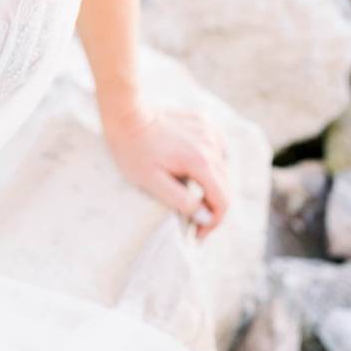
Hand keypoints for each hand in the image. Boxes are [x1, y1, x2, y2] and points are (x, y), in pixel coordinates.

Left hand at [103, 107, 229, 238]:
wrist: (126, 115)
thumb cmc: (133, 151)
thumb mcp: (151, 182)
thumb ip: (181, 200)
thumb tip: (205, 216)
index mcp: (201, 163)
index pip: (222, 201)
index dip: (213, 223)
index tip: (198, 234)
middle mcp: (211, 146)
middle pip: (225, 186)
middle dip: (212, 208)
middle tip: (194, 222)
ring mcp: (210, 132)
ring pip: (222, 168)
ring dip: (211, 184)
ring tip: (192, 194)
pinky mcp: (204, 122)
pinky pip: (216, 148)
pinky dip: (210, 162)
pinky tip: (195, 167)